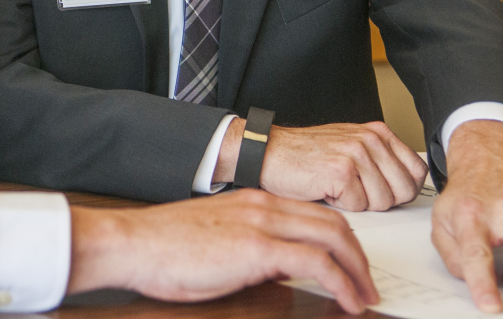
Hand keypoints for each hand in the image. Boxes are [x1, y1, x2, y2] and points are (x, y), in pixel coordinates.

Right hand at [67, 188, 378, 313]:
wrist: (134, 243)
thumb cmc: (163, 246)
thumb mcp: (215, 238)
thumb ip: (249, 244)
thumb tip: (276, 268)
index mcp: (254, 201)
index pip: (314, 213)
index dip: (342, 240)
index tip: (351, 265)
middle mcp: (264, 206)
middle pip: (333, 222)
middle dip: (359, 255)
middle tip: (368, 283)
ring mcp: (262, 224)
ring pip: (333, 237)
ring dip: (358, 269)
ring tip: (365, 295)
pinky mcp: (257, 248)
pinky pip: (317, 263)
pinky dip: (341, 283)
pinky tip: (346, 301)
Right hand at [257, 121, 427, 210]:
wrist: (268, 152)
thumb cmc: (306, 155)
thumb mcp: (350, 147)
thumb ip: (381, 159)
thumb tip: (408, 184)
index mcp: (377, 133)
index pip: (417, 171)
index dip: (401, 189)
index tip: (382, 189)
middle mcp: (370, 139)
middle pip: (404, 190)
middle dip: (381, 200)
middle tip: (356, 191)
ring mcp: (356, 153)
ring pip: (383, 202)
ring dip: (359, 203)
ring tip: (338, 187)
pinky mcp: (341, 171)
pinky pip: (359, 206)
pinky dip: (341, 205)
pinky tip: (326, 189)